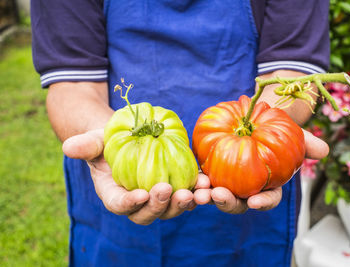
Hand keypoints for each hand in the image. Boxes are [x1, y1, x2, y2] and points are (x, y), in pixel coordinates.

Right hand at [62, 129, 199, 224]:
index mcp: (114, 194)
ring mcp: (158, 197)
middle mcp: (137, 201)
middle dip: (159, 206)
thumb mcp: (95, 140)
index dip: (129, 203)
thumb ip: (85, 146)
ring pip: (171, 208)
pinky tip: (206, 183)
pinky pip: (187, 193)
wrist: (129, 137)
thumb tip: (68, 147)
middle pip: (148, 213)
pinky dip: (197, 191)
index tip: (140, 194)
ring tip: (195, 193)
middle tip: (169, 191)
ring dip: (184, 203)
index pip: (119, 205)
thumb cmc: (108, 140)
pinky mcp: (175, 187)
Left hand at [194, 129, 328, 213]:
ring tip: (199, 191)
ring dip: (206, 195)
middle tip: (218, 195)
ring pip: (215, 194)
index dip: (263, 203)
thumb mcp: (292, 133)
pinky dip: (196, 179)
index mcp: (267, 186)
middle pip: (237, 202)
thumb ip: (306, 143)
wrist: (254, 117)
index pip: (267, 200)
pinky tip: (191, 176)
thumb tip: (323, 150)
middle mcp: (246, 188)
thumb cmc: (275, 129)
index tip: (255, 201)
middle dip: (227, 203)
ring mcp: (226, 180)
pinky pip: (202, 177)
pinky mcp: (210, 170)